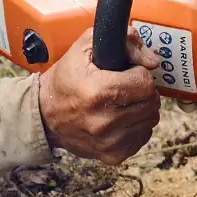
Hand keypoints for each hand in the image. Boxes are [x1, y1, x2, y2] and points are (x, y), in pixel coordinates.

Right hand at [38, 28, 162, 164]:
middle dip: (143, 91)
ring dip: (142, 108)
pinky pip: (143, 137)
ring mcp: (109, 141)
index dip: (138, 73)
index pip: (145, 83)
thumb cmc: (65, 79)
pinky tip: (121, 118)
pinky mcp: (112, 155)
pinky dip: (137, 127)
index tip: (127, 73)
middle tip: (127, 87)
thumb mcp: (85, 48)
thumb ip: (123, 41)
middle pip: (152, 102)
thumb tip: (152, 60)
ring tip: (123, 102)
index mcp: (98, 92)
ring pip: (151, 120)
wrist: (43, 115)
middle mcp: (104, 120)